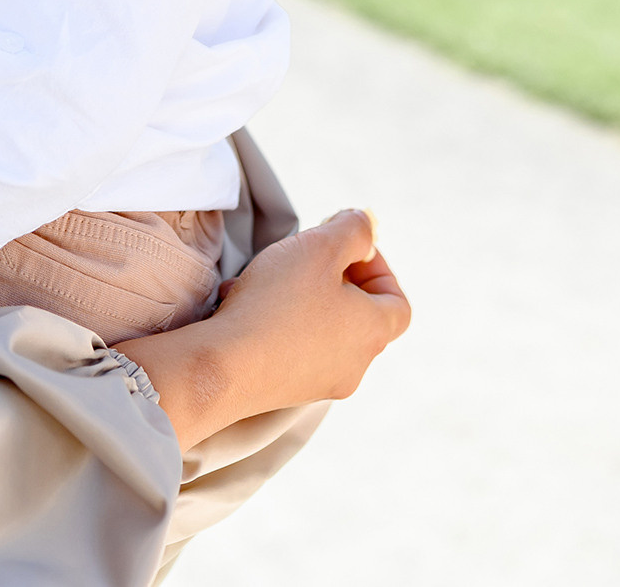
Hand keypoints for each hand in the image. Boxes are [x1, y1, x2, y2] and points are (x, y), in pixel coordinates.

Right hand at [117, 208, 407, 446]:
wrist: (222, 367)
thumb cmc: (277, 303)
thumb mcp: (321, 246)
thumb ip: (354, 229)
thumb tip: (368, 227)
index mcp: (372, 332)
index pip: (397, 304)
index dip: (379, 270)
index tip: (346, 250)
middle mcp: (354, 365)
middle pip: (357, 315)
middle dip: (331, 279)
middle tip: (304, 258)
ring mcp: (320, 383)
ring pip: (319, 329)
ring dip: (297, 297)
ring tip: (264, 279)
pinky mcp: (284, 392)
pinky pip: (290, 348)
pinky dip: (274, 323)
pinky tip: (241, 304)